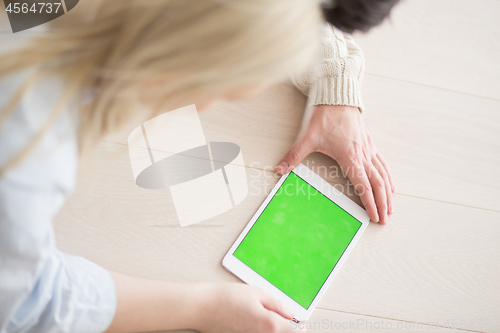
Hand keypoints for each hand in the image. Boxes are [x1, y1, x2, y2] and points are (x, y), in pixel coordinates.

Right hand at [192, 283, 303, 332]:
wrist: (202, 308)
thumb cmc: (227, 297)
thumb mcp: (257, 293)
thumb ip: (278, 305)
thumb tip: (291, 314)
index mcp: (270, 325)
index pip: (297, 331)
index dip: (301, 324)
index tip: (300, 318)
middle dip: (289, 329)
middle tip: (285, 318)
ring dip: (276, 330)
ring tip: (267, 317)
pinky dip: (263, 331)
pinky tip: (256, 322)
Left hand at [276, 105, 394, 223]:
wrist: (338, 97)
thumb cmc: (325, 116)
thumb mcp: (307, 137)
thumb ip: (294, 155)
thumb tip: (279, 169)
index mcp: (350, 157)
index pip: (364, 185)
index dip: (370, 203)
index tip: (374, 216)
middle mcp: (363, 155)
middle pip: (378, 183)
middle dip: (382, 203)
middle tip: (384, 219)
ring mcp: (368, 149)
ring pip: (383, 174)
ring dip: (388, 192)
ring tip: (390, 207)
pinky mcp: (369, 143)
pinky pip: (382, 163)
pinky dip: (388, 176)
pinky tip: (390, 183)